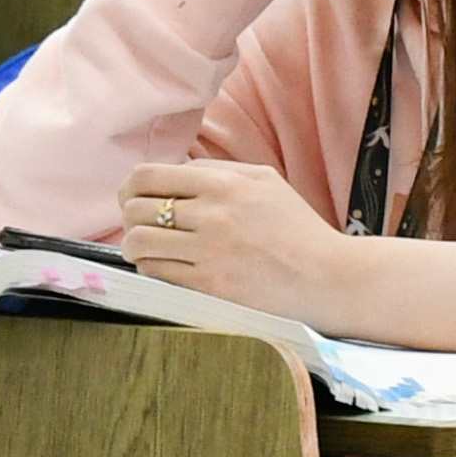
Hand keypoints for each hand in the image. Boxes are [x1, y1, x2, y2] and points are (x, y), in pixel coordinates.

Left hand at [115, 155, 347, 314]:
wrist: (327, 276)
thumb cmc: (298, 229)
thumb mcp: (265, 181)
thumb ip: (219, 171)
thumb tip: (176, 172)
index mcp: (224, 183)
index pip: (149, 176)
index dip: (131, 187)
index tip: (132, 197)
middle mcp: (212, 214)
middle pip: (137, 208)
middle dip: (128, 216)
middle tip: (137, 224)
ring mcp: (209, 252)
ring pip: (140, 242)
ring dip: (133, 245)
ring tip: (143, 248)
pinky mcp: (210, 285)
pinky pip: (157, 272)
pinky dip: (150, 268)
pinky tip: (162, 266)